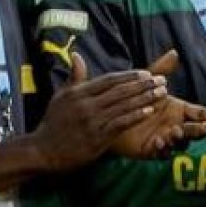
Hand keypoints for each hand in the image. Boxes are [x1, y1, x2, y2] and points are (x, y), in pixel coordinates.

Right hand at [29, 51, 167, 172]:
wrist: (44, 151)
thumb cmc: (53, 122)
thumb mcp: (61, 96)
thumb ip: (74, 77)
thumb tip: (76, 55)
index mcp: (78, 93)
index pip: (109, 80)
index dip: (129, 76)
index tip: (146, 73)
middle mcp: (86, 105)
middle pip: (120, 91)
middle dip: (143, 85)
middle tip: (161, 80)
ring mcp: (92, 121)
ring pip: (124, 106)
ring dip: (145, 98)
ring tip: (161, 93)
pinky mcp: (97, 138)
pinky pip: (121, 124)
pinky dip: (135, 116)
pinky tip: (149, 111)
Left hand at [110, 50, 205, 157]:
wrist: (115, 114)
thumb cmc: (135, 98)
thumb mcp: (147, 83)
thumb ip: (161, 70)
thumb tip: (173, 52)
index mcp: (180, 110)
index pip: (200, 113)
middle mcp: (177, 125)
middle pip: (194, 130)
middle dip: (201, 129)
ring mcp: (167, 139)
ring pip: (181, 142)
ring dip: (181, 138)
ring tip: (175, 131)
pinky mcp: (154, 150)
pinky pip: (162, 152)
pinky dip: (163, 148)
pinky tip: (159, 141)